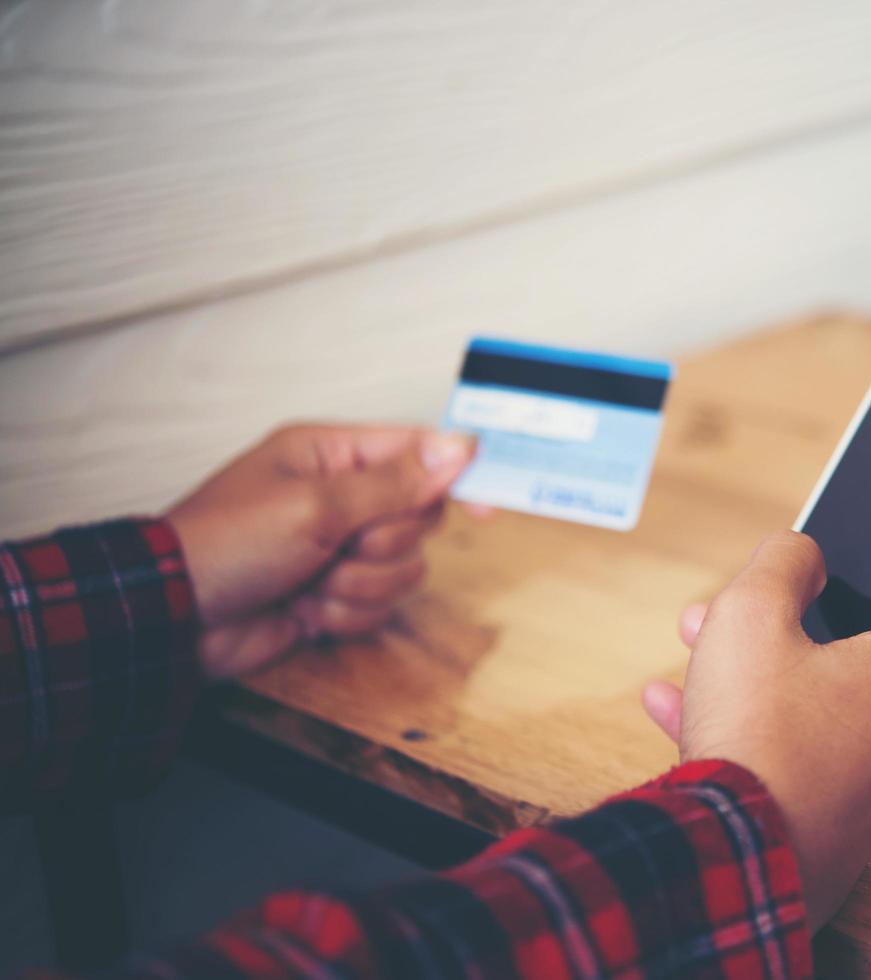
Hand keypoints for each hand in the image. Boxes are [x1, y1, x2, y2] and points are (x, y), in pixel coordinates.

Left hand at [167, 424, 475, 680]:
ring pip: (405, 566)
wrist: (177, 620)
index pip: (416, 451)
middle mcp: (341, 497)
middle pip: (420, 515)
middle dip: (386, 541)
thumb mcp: (316, 504)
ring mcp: (339, 548)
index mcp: (330, 455)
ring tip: (311, 580)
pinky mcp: (336, 594)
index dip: (455, 475)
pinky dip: (347, 612)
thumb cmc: (229, 544)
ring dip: (361, 582)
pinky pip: (380, 604)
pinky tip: (306, 608)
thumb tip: (460, 446)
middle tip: (340, 544)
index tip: (487, 506)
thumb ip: (394, 481)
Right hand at [641, 530, 870, 927]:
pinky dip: (761, 715)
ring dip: (772, 656)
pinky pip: (812, 741)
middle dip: (810, 601)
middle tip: (755, 590)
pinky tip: (681, 704)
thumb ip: (784, 561)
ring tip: (700, 641)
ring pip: (837, 685)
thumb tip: (803, 555)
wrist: (733, 872)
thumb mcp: (748, 617)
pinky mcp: (852, 809)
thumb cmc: (754, 742)